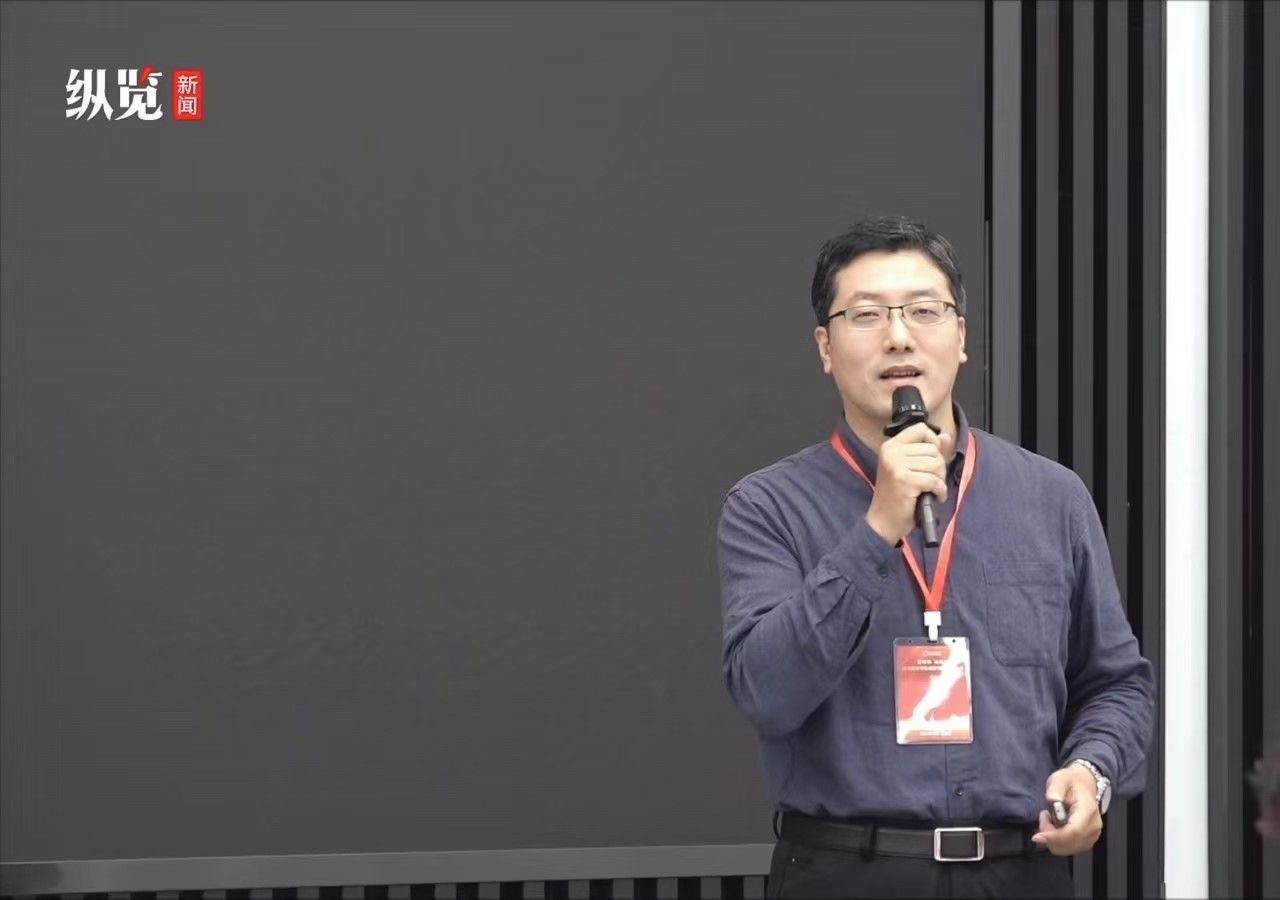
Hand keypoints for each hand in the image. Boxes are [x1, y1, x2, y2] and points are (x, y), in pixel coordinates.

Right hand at [865, 423, 954, 544]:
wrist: (883, 521)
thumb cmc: (896, 496)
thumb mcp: (908, 468)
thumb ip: (926, 451)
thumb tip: (945, 436)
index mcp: (891, 446)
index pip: (920, 429)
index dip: (933, 441)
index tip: (932, 456)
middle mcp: (891, 453)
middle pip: (932, 449)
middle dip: (938, 466)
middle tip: (931, 480)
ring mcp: (897, 466)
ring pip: (936, 464)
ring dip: (939, 479)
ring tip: (931, 489)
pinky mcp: (905, 481)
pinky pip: (934, 480)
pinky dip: (940, 490)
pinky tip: (934, 496)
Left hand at [1031, 765, 1103, 855]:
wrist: (1085, 784)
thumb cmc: (1073, 782)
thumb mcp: (1060, 778)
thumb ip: (1055, 788)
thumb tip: (1052, 799)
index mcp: (1088, 810)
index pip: (1073, 831)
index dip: (1054, 837)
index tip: (1037, 836)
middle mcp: (1093, 826)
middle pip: (1069, 843)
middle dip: (1050, 835)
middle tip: (1045, 816)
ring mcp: (1092, 835)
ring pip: (1067, 849)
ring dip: (1052, 838)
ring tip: (1050, 819)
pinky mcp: (1087, 840)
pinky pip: (1069, 848)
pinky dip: (1057, 841)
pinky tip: (1055, 826)